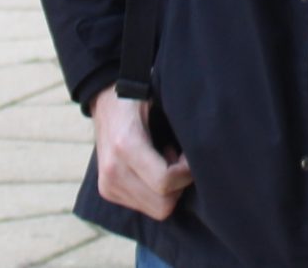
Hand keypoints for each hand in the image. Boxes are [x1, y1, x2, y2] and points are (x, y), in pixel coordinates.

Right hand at [92, 85, 192, 219]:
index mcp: (126, 146)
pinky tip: (154, 168)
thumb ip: (178, 129)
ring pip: (155, 210)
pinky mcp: (107, 191)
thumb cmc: (139, 97)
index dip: (185, 173)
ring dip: (168, 190)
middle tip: (180, 160)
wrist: (104, 99)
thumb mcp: (160, 103)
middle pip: (162, 205)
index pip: (165, 182)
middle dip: (179, 186)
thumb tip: (203, 150)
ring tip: (166, 162)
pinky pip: (143, 206)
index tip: (189, 155)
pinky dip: (155, 192)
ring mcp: (107, 184)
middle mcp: (113, 171)